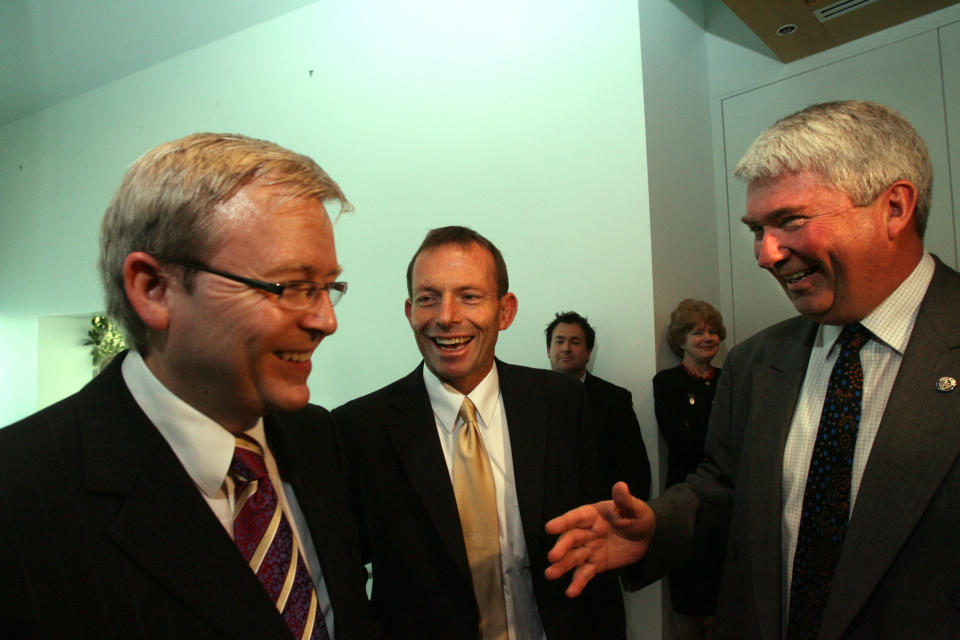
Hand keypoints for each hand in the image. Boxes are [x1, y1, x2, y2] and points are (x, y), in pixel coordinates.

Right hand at [544, 482, 654, 596]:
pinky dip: (578, 582)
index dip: (563, 522)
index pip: (576, 517)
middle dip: (562, 547)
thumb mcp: (635, 508)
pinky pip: (585, 573)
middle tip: (553, 556)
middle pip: (571, 539)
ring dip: (562, 566)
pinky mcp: (596, 564)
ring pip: (573, 558)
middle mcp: (587, 531)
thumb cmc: (638, 517)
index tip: (550, 528)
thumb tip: (621, 486)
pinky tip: (571, 592)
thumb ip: (625, 500)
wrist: (647, 537)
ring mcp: (590, 549)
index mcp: (593, 514)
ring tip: (550, 574)